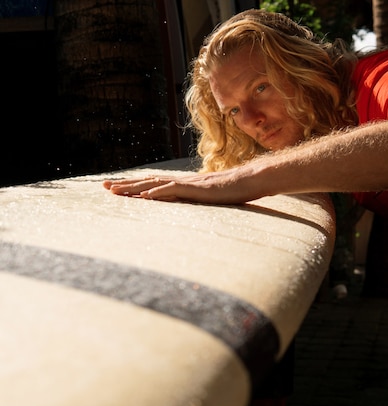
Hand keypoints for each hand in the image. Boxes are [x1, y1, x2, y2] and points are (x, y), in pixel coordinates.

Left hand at [102, 170, 260, 204]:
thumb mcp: (211, 200)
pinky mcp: (197, 189)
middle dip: (125, 185)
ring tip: (115, 191)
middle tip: (104, 187)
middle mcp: (182, 182)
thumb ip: (197, 202)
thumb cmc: (234, 191)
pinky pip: (174, 189)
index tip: (116, 189)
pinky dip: (158, 191)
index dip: (134, 186)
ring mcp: (188, 184)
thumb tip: (188, 208)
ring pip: (155, 183)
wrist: (250, 181)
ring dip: (134, 187)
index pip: (153, 183)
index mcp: (184, 185)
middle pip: (148, 181)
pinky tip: (145, 195)